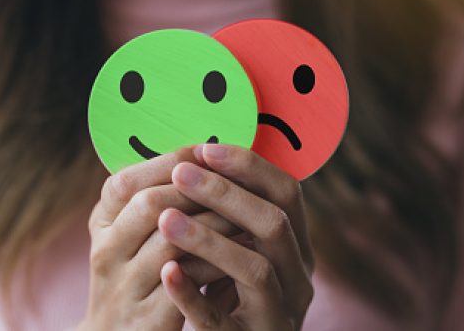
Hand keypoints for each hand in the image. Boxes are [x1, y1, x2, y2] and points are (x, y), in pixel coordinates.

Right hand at [78, 147, 239, 330]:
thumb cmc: (136, 273)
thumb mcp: (131, 233)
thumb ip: (155, 199)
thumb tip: (199, 157)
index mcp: (100, 224)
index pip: (124, 182)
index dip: (167, 162)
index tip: (204, 151)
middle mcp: (106, 253)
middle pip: (148, 204)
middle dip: (196, 187)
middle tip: (232, 178)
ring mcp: (124, 288)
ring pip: (171, 239)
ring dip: (215, 220)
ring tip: (245, 209)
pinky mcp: (149, 319)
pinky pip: (188, 278)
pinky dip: (218, 257)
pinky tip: (241, 246)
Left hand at [159, 144, 314, 330]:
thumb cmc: (234, 286)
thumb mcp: (245, 247)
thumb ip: (235, 212)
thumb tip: (198, 155)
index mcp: (297, 244)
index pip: (287, 191)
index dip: (250, 166)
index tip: (206, 149)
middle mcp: (299, 276)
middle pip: (274, 223)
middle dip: (225, 193)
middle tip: (180, 173)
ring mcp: (280, 313)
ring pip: (255, 268)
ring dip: (208, 239)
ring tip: (165, 218)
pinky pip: (221, 321)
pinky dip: (193, 294)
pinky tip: (167, 272)